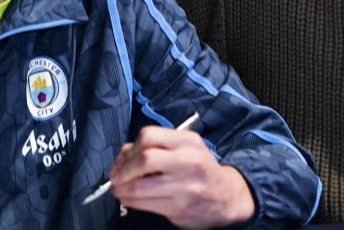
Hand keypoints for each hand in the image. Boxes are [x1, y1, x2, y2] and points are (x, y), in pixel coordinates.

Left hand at [108, 125, 254, 228]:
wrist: (227, 197)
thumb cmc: (201, 171)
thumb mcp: (186, 149)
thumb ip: (157, 147)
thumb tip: (123, 156)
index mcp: (188, 141)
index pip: (149, 136)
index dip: (130, 148)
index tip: (123, 158)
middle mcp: (188, 161)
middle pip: (145, 159)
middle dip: (123, 169)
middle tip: (115, 176)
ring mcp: (185, 186)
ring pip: (141, 185)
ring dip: (122, 188)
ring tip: (118, 188)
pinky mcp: (179, 207)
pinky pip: (145, 203)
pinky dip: (130, 201)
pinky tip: (128, 198)